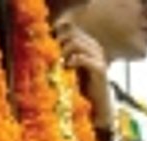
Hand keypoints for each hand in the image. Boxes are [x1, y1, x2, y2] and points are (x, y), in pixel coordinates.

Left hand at [52, 16, 111, 130]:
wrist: (97, 106)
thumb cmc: (81, 87)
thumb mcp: (70, 67)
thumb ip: (63, 55)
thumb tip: (47, 46)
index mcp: (88, 44)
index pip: (71, 29)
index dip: (58, 35)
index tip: (50, 47)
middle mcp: (94, 48)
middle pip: (72, 34)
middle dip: (60, 43)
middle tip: (55, 57)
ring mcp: (98, 57)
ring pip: (76, 43)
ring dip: (64, 52)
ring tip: (60, 63)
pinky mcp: (100, 69)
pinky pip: (83, 58)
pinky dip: (72, 61)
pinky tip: (68, 68)